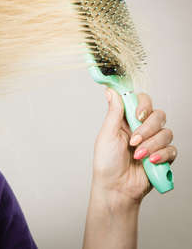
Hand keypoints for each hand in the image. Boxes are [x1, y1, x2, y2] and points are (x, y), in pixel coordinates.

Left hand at [91, 88, 176, 203]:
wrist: (116, 188)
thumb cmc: (106, 162)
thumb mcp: (107, 134)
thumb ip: (114, 112)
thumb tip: (111, 90)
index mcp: (127, 120)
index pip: (142, 101)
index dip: (143, 105)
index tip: (138, 114)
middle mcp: (142, 129)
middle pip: (158, 115)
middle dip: (147, 129)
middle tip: (133, 141)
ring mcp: (153, 142)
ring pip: (166, 132)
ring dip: (151, 145)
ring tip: (138, 155)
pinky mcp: (163, 156)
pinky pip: (171, 149)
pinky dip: (161, 154)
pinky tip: (150, 161)